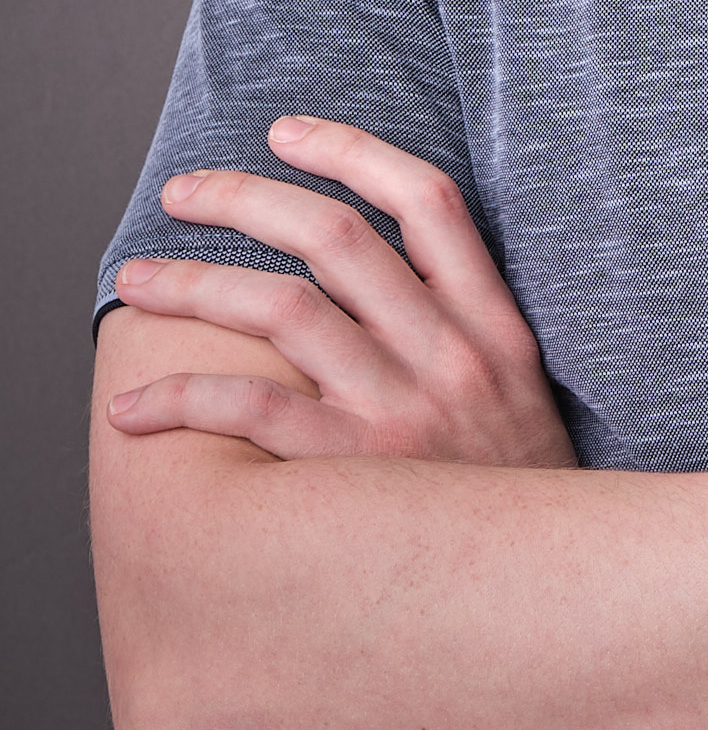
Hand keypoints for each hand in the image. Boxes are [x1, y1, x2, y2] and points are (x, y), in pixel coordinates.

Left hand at [106, 118, 576, 467]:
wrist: (552, 597)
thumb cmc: (517, 502)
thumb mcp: (522, 398)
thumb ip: (460, 334)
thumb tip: (377, 280)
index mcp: (493, 325)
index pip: (428, 200)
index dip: (352, 150)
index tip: (286, 132)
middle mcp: (450, 354)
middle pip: (337, 236)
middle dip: (246, 197)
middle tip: (182, 192)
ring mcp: (404, 411)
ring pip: (282, 308)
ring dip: (193, 285)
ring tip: (136, 283)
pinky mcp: (358, 475)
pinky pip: (253, 413)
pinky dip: (182, 400)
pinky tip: (134, 409)